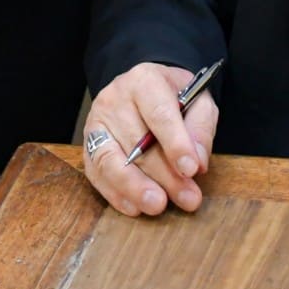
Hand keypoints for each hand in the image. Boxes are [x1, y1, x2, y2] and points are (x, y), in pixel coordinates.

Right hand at [83, 62, 219, 217]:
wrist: (145, 91)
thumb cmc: (174, 98)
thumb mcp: (198, 101)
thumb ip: (201, 127)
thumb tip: (196, 162)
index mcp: (145, 80)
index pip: (159, 113)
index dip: (175, 143)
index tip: (192, 169)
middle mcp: (115, 99)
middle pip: (138, 143)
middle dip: (166, 175)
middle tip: (189, 198)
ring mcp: (97, 122)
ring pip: (111, 161)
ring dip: (136, 188)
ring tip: (158, 206)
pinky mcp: (88, 145)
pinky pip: (98, 174)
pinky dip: (116, 194)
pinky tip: (136, 207)